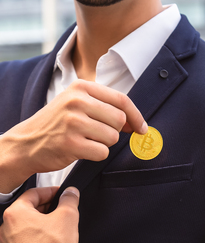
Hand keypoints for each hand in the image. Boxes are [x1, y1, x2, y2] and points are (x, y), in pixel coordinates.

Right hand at [0, 80, 146, 192]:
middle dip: (115, 131)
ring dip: (104, 143)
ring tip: (86, 140)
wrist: (26, 143)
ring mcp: (73, 122)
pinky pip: (102, 152)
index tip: (141, 128)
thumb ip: (104, 106)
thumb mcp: (76, 103)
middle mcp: (76, 101)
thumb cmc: (57, 124)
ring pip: (112, 137)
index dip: (136, 116)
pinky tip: (81, 149)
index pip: (122, 99)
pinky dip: (96, 154)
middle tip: (99, 134)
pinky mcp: (71, 143)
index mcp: (81, 87)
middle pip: (119, 120)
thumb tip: (136, 123)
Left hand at [0, 187, 79, 242]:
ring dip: (38, 227)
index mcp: (15, 214)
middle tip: (61, 211)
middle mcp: (4, 231)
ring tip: (57, 231)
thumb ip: (69, 199)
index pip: (33, 194)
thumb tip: (70, 193)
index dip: (50, 192)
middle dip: (45, 209)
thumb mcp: (69, 216)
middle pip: (26, 212)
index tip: (61, 194)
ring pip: (23, 230)